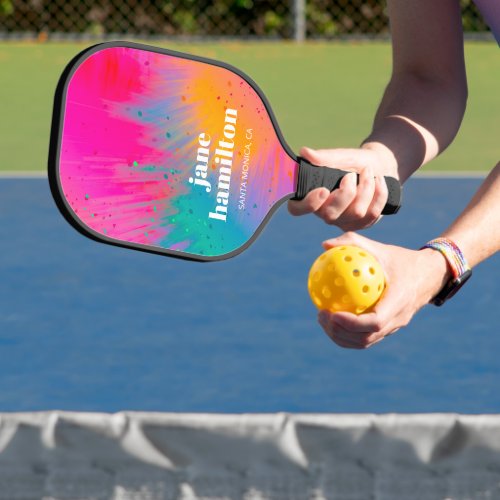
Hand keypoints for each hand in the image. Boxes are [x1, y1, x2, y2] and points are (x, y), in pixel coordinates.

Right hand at [288, 145, 397, 230]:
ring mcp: (343, 221)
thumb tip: (305, 152)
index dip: (308, 204)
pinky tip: (379, 181)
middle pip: (330, 215)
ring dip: (366, 187)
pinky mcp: (361, 224)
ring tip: (368, 172)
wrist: (379, 166)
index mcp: (311, 196)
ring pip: (356, 213)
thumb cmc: (354, 162)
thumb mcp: (341, 156)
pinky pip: (372, 214)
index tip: (323, 190)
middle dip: (346, 193)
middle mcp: (324, 212)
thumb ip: (324, 157)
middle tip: (351, 174)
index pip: (297, 209)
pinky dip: (379, 193)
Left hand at [316, 232, 450, 348]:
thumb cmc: (401, 259)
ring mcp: (394, 327)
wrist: (429, 275)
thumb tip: (324, 245)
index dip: (352, 323)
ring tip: (322, 319)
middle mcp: (398, 319)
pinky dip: (347, 334)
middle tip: (321, 315)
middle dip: (340, 332)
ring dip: (341, 336)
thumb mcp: (380, 248)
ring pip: (365, 342)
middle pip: (366, 338)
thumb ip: (353, 243)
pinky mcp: (389, 329)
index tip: (332, 313)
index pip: (375, 322)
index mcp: (399, 301)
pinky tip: (332, 319)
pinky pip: (366, 337)